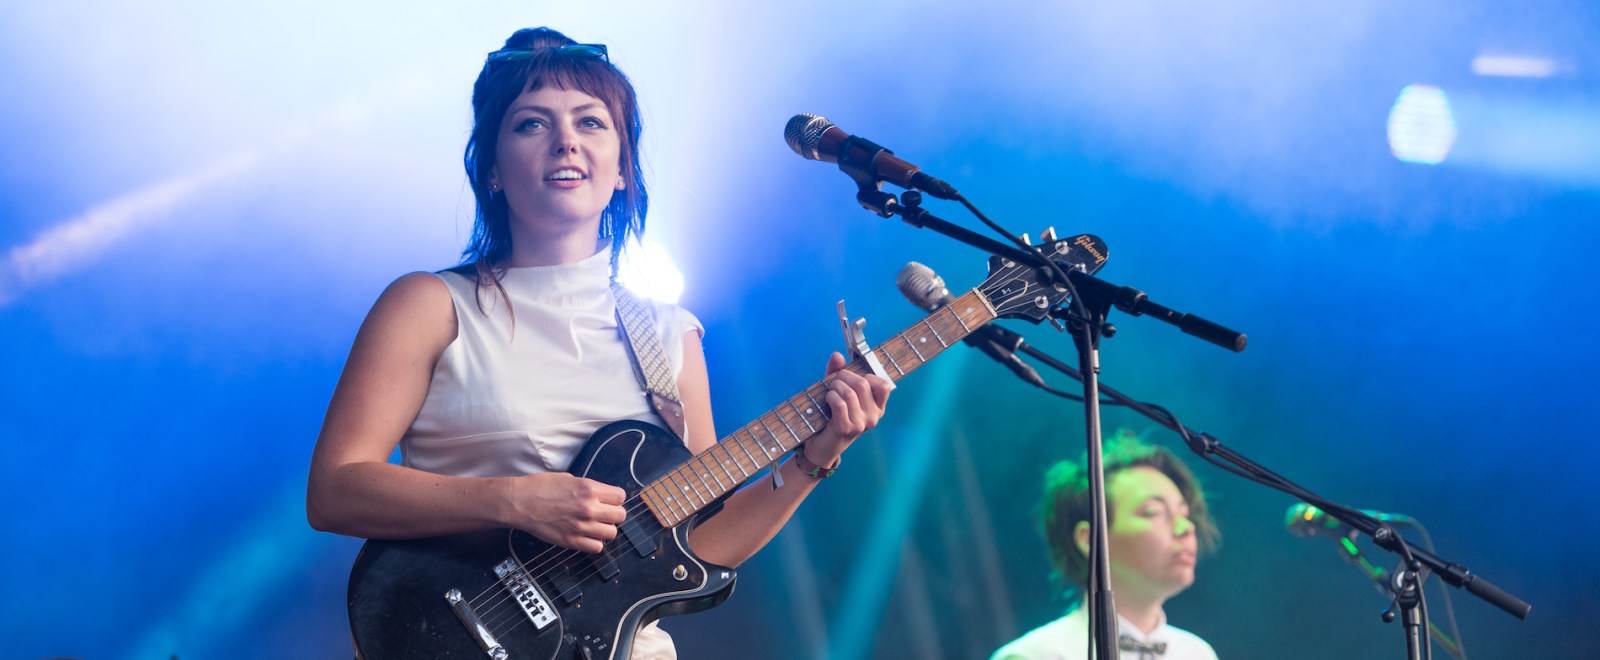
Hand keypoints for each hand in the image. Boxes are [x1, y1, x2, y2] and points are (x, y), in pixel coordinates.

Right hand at [501, 473, 626, 552]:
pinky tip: (585, 536)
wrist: (519, 502)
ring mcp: (581, 526)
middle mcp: (589, 508)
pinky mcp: (571, 541)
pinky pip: (597, 547)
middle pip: (621, 516)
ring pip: (611, 533)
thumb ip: (588, 488)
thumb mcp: (569, 478)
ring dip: (605, 529)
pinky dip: (594, 543)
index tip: (609, 500)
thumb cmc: (539, 487)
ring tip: (594, 525)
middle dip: (613, 514)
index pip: (620, 496)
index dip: (615, 499)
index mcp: (589, 489)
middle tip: (603, 513)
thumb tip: (600, 495)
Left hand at [804, 352, 892, 466]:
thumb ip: (839, 373)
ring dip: (835, 387)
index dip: (867, 376)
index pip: (884, 385)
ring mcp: (861, 424)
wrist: (823, 445)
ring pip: (850, 393)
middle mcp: (874, 416)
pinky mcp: (846, 429)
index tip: (853, 378)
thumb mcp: (839, 392)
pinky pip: (840, 404)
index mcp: (878, 407)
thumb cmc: (833, 415)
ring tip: (830, 391)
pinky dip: (831, 396)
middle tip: (835, 381)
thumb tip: (837, 355)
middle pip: (862, 384)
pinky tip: (827, 399)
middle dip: (844, 376)